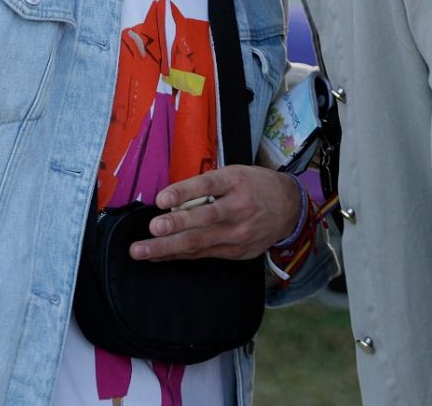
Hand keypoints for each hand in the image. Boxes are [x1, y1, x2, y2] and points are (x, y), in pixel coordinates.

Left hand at [129, 166, 301, 261]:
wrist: (289, 208)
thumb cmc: (254, 186)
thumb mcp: (234, 174)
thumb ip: (206, 186)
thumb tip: (170, 200)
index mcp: (236, 182)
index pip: (207, 186)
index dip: (183, 192)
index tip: (160, 200)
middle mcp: (239, 209)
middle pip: (203, 219)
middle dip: (173, 227)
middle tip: (150, 230)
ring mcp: (238, 234)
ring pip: (199, 243)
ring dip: (168, 248)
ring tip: (142, 251)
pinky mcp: (237, 252)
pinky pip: (203, 254)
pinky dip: (179, 255)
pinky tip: (159, 257)